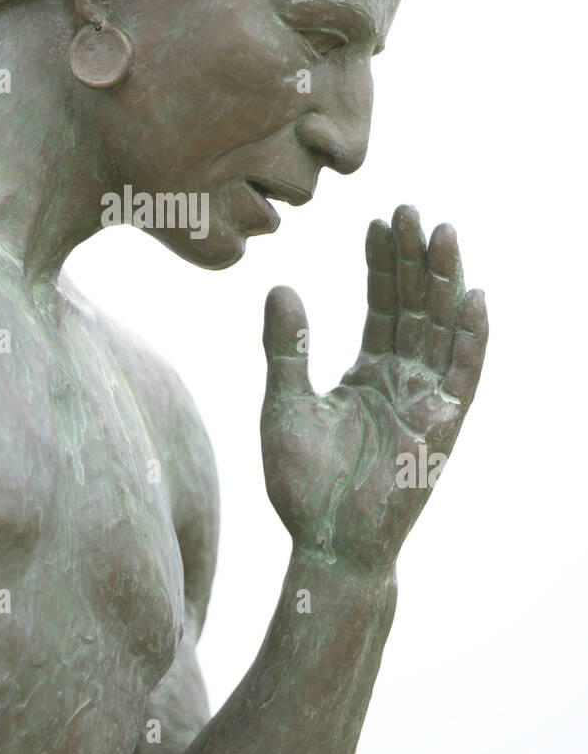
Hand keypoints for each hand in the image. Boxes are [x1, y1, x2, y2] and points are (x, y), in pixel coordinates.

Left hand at [260, 205, 487, 570]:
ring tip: (442, 232)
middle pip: (415, 306)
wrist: (327, 543)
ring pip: (442, 327)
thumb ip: (287, 347)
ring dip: (444, 281)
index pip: (382, 305)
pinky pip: (464, 374)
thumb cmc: (304, 485)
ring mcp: (427, 400)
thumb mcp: (285, 404)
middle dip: (413, 259)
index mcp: (368, 373)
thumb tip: (279, 286)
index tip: (375, 222)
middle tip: (408, 210)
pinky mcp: (444, 426)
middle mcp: (403, 380)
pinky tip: (474, 297)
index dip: (381, 264)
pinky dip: (472, 337)